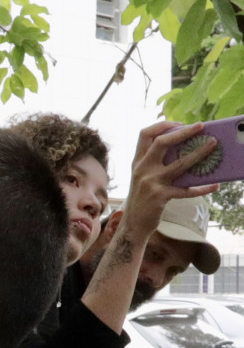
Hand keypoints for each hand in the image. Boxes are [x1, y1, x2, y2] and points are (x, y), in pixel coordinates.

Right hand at [122, 120, 219, 240]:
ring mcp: (151, 182)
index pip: (145, 134)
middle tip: (200, 126)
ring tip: (212, 145)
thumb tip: (183, 149)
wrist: (133, 223)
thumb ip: (154, 162)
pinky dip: (202, 188)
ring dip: (199, 153)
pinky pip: (186, 190)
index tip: (179, 124)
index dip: (162, 125)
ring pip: (179, 163)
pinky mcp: (161, 196)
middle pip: (162, 142)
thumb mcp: (142, 177)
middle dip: (183, 132)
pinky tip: (214, 186)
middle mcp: (142, 169)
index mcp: (137, 161)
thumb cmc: (142, 198)